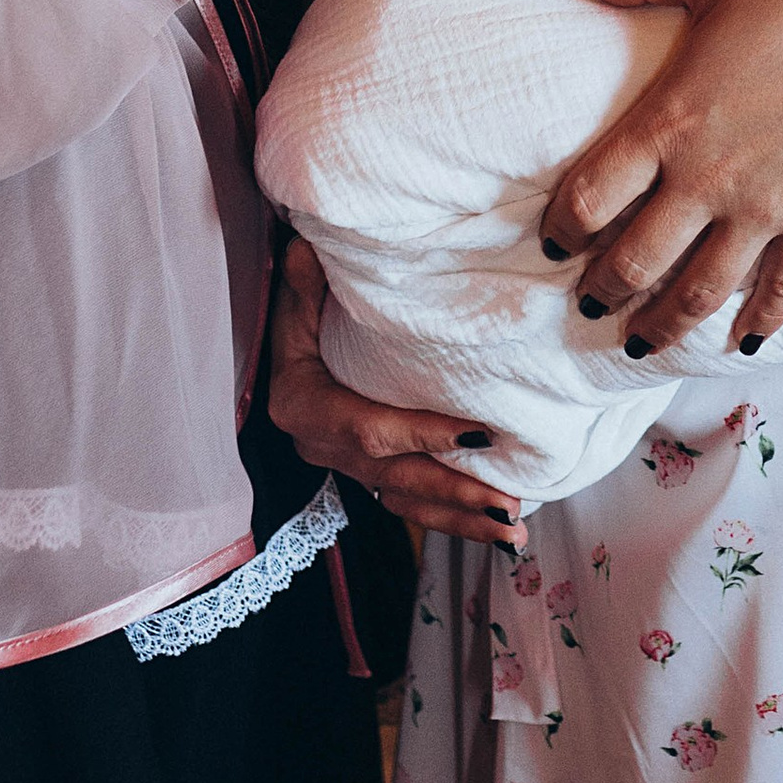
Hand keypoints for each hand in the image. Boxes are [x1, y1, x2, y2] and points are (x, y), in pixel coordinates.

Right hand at [266, 236, 521, 546]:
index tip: (479, 435)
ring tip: (512, 533)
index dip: (423, 434)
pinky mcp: (366, 472)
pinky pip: (409, 502)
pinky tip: (492, 526)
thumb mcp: (290, 307)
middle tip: (508, 508)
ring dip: (461, 520)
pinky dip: (450, 517)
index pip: (370, 429)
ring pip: (406, 503)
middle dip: (455, 496)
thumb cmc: (287, 326)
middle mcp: (325, 448)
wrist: (270, 360)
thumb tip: (306, 249)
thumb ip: (303, 287)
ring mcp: (346, 466)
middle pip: (396, 479)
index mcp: (306, 408)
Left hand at [539, 0, 782, 355]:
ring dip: (665, 322)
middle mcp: (707, 180)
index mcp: (670, 122)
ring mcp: (763, 210)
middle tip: (588, 304)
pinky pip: (780, 287)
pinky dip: (759, 321)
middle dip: (604, 291)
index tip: (552, 242)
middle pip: (636, 261)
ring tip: (641, 341)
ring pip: (699, 289)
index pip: (591, 197)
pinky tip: (741, 343)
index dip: (562, 228)